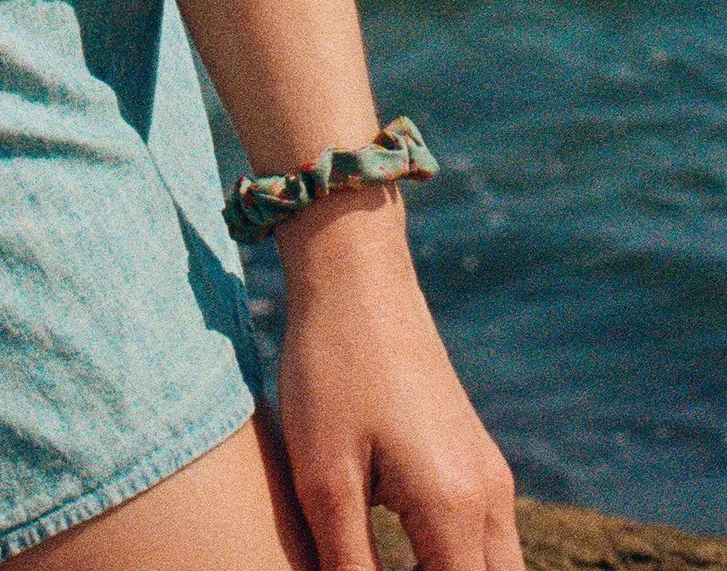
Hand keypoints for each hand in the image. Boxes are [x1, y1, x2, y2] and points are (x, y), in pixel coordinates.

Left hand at [276, 198, 521, 570]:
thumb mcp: (322, 475)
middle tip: (385, 566)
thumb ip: (349, 561)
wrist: (355, 277)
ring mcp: (491, 475)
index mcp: (454, 506)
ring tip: (392, 562)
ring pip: (498, 569)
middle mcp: (489, 496)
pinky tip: (406, 559)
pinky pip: (488, 541)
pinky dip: (459, 562)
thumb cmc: (329, 368)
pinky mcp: (478, 458)